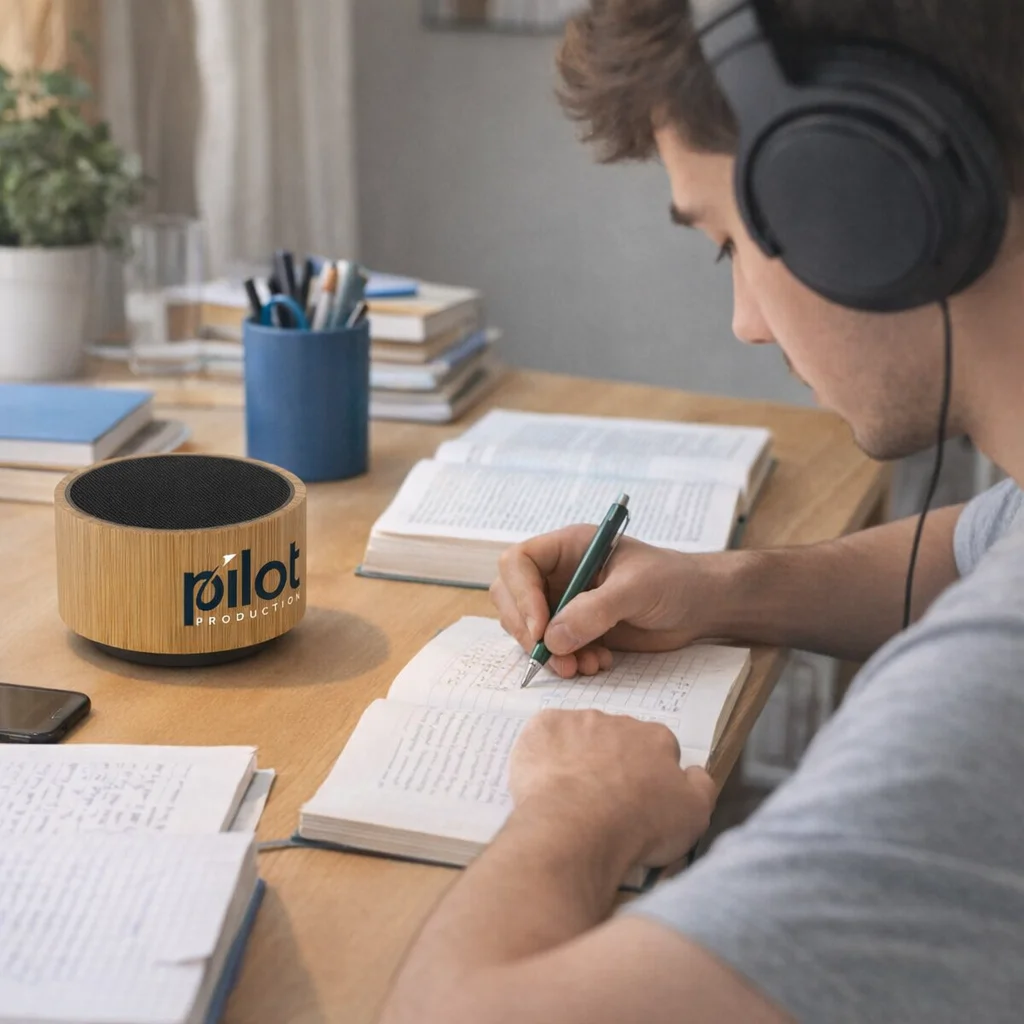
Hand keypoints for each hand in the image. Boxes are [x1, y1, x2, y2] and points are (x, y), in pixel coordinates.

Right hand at [491, 526, 733, 676]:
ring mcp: (565, 603)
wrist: (701, 608)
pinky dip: (567, 661)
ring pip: (529, 629)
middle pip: (512, 597)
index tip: (540, 628)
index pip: (518, 563)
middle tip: (555, 657)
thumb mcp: (637, 589)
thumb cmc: (674, 582)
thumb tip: (551, 639)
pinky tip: (597, 665)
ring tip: (583, 667)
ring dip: (549, 653)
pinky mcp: (577, 630)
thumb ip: (594, 611)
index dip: (520, 594)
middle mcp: (559, 573)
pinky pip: (552, 648)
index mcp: (568, 547)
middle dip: (528, 632)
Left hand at [509, 709, 715, 868]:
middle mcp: (618, 721)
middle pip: (618, 740)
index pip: (659, 749)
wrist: (576, 828)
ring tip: (572, 799)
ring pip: (580, 736)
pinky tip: (544, 782)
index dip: (649, 778)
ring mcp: (577, 722)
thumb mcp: (694, 815)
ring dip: (578, 758)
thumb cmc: (639, 825)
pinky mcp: (542, 728)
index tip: (639, 804)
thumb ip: (701, 786)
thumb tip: (694, 772)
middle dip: (613, 765)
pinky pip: (544, 735)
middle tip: (605, 804)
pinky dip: (544, 754)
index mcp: (656, 738)